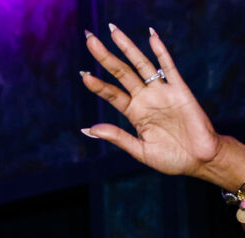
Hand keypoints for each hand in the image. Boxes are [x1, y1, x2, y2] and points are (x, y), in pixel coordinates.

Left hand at [81, 26, 220, 177]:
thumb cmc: (170, 158)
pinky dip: (160, 51)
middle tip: (90, 40)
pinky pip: (169, 67)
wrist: (198, 160)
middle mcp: (146, 99)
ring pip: (141, 65)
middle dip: (106, 57)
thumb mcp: (140, 150)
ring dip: (128, 48)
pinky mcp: (180, 90)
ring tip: (113, 32)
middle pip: (122, 74)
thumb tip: (89, 129)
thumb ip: (117, 137)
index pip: (112, 94)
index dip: (98, 85)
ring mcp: (162, 92)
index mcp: (135, 114)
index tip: (84, 75)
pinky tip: (151, 36)